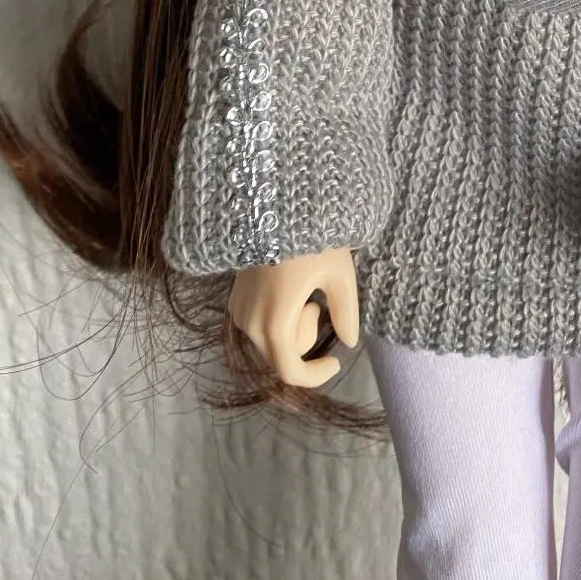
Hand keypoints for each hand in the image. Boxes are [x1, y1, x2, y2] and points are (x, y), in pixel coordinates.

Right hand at [228, 247, 357, 388]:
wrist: (273, 204)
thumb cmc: (311, 238)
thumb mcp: (340, 274)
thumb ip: (346, 313)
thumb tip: (348, 343)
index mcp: (275, 324)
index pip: (291, 372)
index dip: (315, 375)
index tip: (335, 361)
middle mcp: (250, 324)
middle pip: (281, 356)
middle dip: (305, 338)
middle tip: (317, 303)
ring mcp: (237, 312)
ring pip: (269, 341)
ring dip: (290, 327)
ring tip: (301, 290)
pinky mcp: (232, 299)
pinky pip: (257, 325)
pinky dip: (275, 318)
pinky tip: (285, 289)